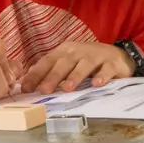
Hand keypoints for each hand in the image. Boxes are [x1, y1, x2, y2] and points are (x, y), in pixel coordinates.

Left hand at [19, 41, 134, 93]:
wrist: (118, 56)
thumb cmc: (86, 62)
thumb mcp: (67, 63)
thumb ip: (49, 71)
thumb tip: (26, 83)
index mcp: (64, 51)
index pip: (47, 61)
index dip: (36, 74)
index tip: (26, 88)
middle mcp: (78, 52)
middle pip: (64, 63)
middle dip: (53, 77)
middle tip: (44, 91)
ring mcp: (96, 56)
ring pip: (84, 65)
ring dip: (75, 76)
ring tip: (67, 88)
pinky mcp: (112, 63)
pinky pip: (107, 70)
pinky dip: (102, 76)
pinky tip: (96, 84)